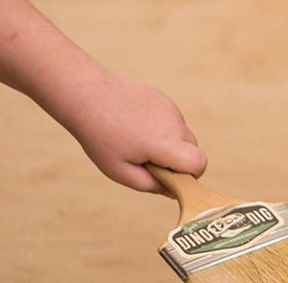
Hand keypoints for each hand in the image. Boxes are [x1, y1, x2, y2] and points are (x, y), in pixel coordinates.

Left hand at [64, 73, 206, 195]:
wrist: (88, 96)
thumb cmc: (101, 138)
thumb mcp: (119, 171)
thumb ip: (150, 184)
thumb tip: (173, 191)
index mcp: (162, 143)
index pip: (198, 163)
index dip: (191, 175)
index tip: (170, 177)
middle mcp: (173, 123)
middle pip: (194, 149)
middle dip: (178, 160)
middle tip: (148, 160)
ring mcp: (171, 108)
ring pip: (183, 135)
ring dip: (169, 144)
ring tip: (138, 140)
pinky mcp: (165, 99)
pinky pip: (174, 121)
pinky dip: (162, 128)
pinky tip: (138, 126)